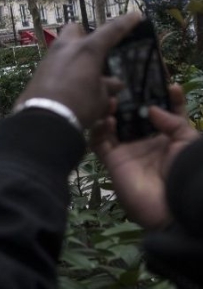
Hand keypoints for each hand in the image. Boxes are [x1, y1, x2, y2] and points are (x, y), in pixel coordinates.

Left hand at [15, 12, 141, 128]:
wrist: (43, 119)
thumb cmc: (79, 105)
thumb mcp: (101, 98)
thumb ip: (108, 87)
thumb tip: (114, 83)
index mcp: (87, 50)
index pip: (111, 31)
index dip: (125, 23)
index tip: (135, 15)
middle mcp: (66, 49)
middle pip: (74, 29)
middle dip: (83, 35)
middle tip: (93, 51)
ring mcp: (49, 59)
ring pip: (62, 47)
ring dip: (73, 55)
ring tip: (83, 73)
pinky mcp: (37, 72)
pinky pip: (54, 64)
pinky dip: (63, 70)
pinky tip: (68, 84)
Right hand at [91, 84, 197, 229]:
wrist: (173, 207)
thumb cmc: (186, 171)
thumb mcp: (189, 142)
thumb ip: (173, 121)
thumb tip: (151, 108)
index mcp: (168, 137)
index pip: (166, 112)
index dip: (165, 96)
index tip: (165, 81)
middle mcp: (146, 140)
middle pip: (133, 115)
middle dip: (128, 100)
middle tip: (123, 84)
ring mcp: (128, 150)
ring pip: (113, 125)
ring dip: (110, 111)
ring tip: (111, 99)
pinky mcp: (112, 160)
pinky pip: (99, 141)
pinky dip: (99, 129)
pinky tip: (107, 119)